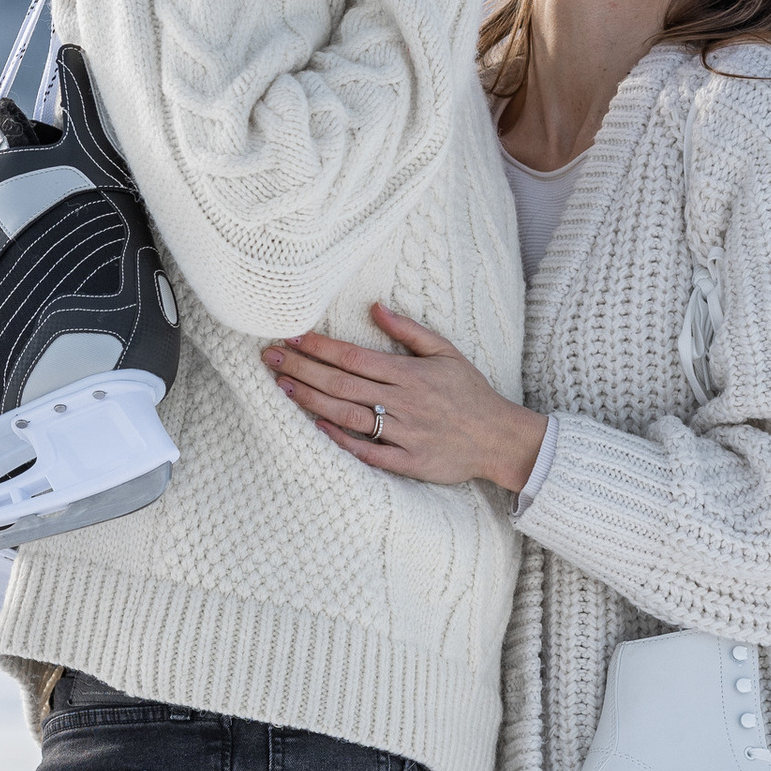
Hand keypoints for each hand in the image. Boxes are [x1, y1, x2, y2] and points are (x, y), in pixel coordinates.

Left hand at [263, 303, 544, 492]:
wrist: (500, 438)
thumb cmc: (471, 392)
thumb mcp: (446, 352)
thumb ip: (409, 331)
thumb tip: (375, 307)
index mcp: (410, 373)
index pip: (353, 356)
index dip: (318, 347)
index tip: (291, 338)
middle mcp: (404, 401)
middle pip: (342, 383)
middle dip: (302, 369)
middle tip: (270, 358)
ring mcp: (405, 433)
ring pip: (349, 415)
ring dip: (312, 400)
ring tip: (282, 386)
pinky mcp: (409, 462)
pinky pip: (369, 453)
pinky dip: (342, 440)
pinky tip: (316, 426)